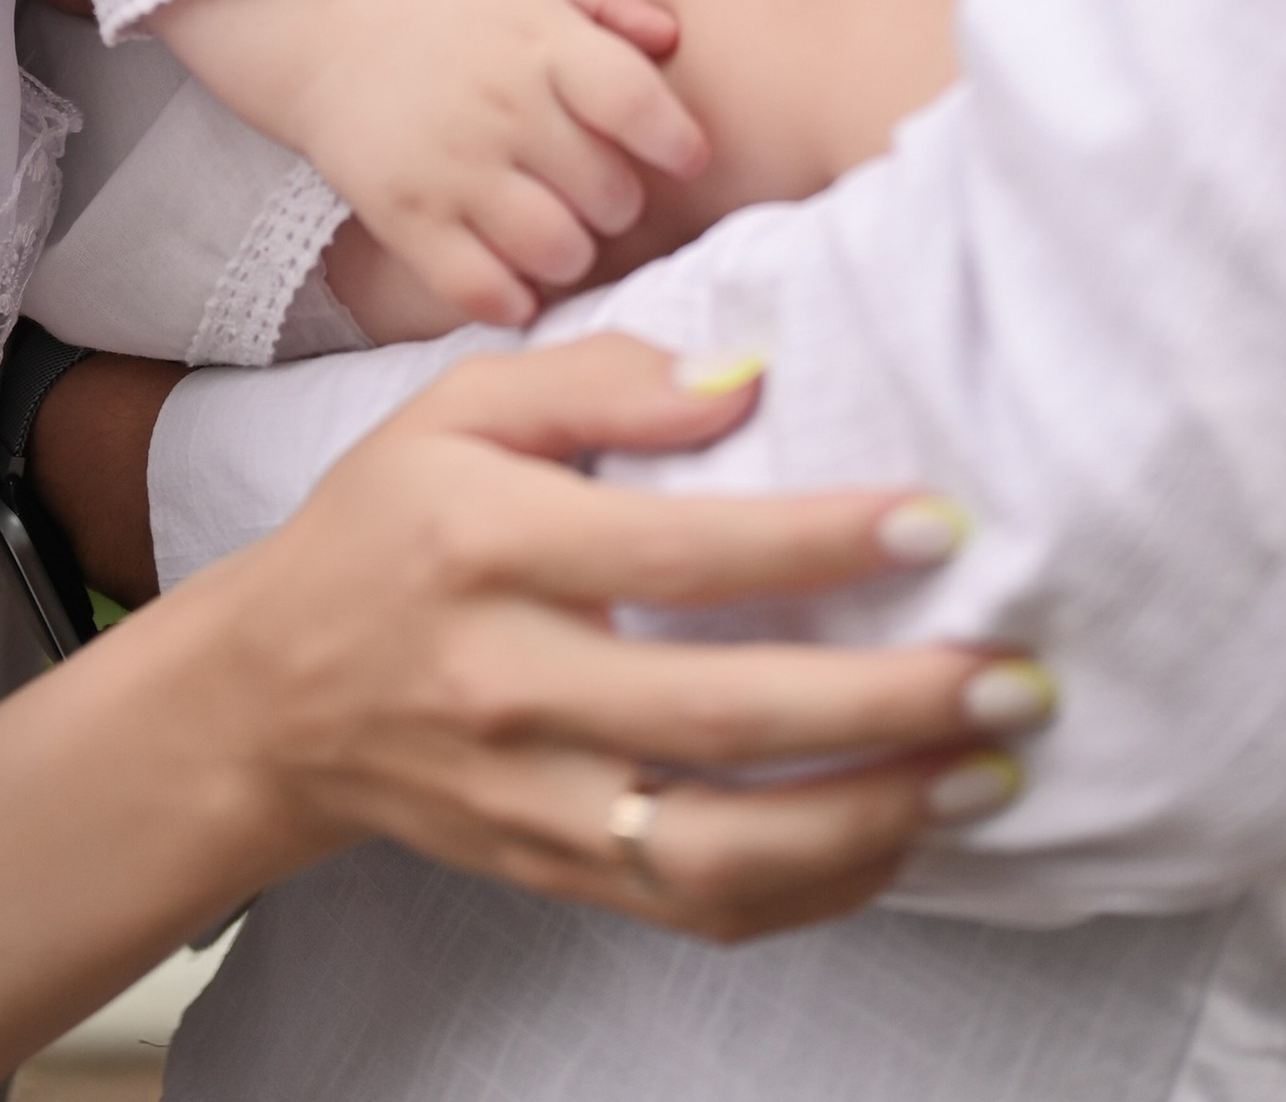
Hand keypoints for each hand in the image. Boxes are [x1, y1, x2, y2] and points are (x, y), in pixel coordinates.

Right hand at [156, 0, 708, 328]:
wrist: (317, 21)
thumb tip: (674, 37)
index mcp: (539, 41)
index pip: (634, 101)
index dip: (675, 139)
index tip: (685, 155)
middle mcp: (502, 107)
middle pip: (607, 191)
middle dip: (621, 203)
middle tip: (603, 194)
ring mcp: (451, 167)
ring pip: (555, 250)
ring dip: (574, 253)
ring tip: (561, 234)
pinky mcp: (404, 216)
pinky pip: (478, 288)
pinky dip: (512, 298)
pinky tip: (516, 279)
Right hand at [193, 332, 1049, 944]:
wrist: (273, 695)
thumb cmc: (384, 523)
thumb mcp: (457, 407)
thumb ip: (596, 378)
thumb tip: (744, 379)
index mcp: (485, 545)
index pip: (676, 552)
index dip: (814, 539)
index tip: (936, 522)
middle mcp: (505, 683)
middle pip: (720, 714)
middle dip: (885, 702)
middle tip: (1012, 676)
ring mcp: (525, 797)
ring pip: (718, 848)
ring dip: (870, 821)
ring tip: (984, 775)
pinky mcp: (548, 870)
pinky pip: (697, 907)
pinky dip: (813, 888)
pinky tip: (899, 834)